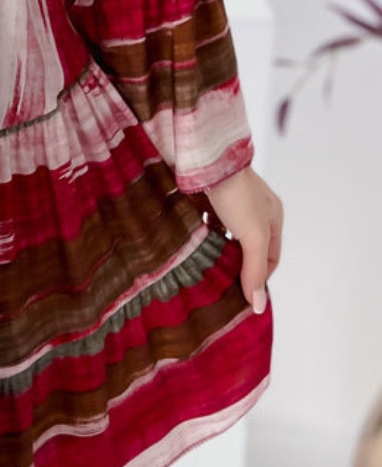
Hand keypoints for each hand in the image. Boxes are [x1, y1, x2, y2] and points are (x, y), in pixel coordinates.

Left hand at [203, 165, 282, 315]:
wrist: (206, 161)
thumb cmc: (237, 194)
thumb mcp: (253, 235)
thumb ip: (255, 269)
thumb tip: (258, 305)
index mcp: (272, 216)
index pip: (271, 256)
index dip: (260, 277)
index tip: (244, 296)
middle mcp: (253, 209)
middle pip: (248, 247)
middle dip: (238, 266)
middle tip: (223, 287)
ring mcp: (229, 203)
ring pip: (226, 236)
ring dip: (218, 252)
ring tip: (206, 270)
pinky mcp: (206, 198)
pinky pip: (207, 224)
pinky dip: (203, 236)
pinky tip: (193, 247)